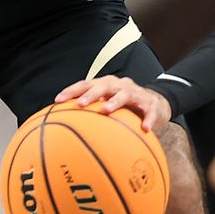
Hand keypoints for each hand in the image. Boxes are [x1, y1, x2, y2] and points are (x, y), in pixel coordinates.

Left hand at [55, 75, 172, 131]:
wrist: (157, 103)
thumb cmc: (126, 106)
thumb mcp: (108, 105)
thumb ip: (91, 113)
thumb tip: (66, 129)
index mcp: (106, 85)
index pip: (85, 84)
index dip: (71, 91)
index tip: (57, 100)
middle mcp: (119, 85)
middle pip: (103, 86)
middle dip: (90, 94)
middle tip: (80, 104)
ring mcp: (136, 93)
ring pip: (125, 94)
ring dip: (115, 101)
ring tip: (105, 110)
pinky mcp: (151, 104)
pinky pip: (150, 111)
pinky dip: (147, 119)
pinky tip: (144, 128)